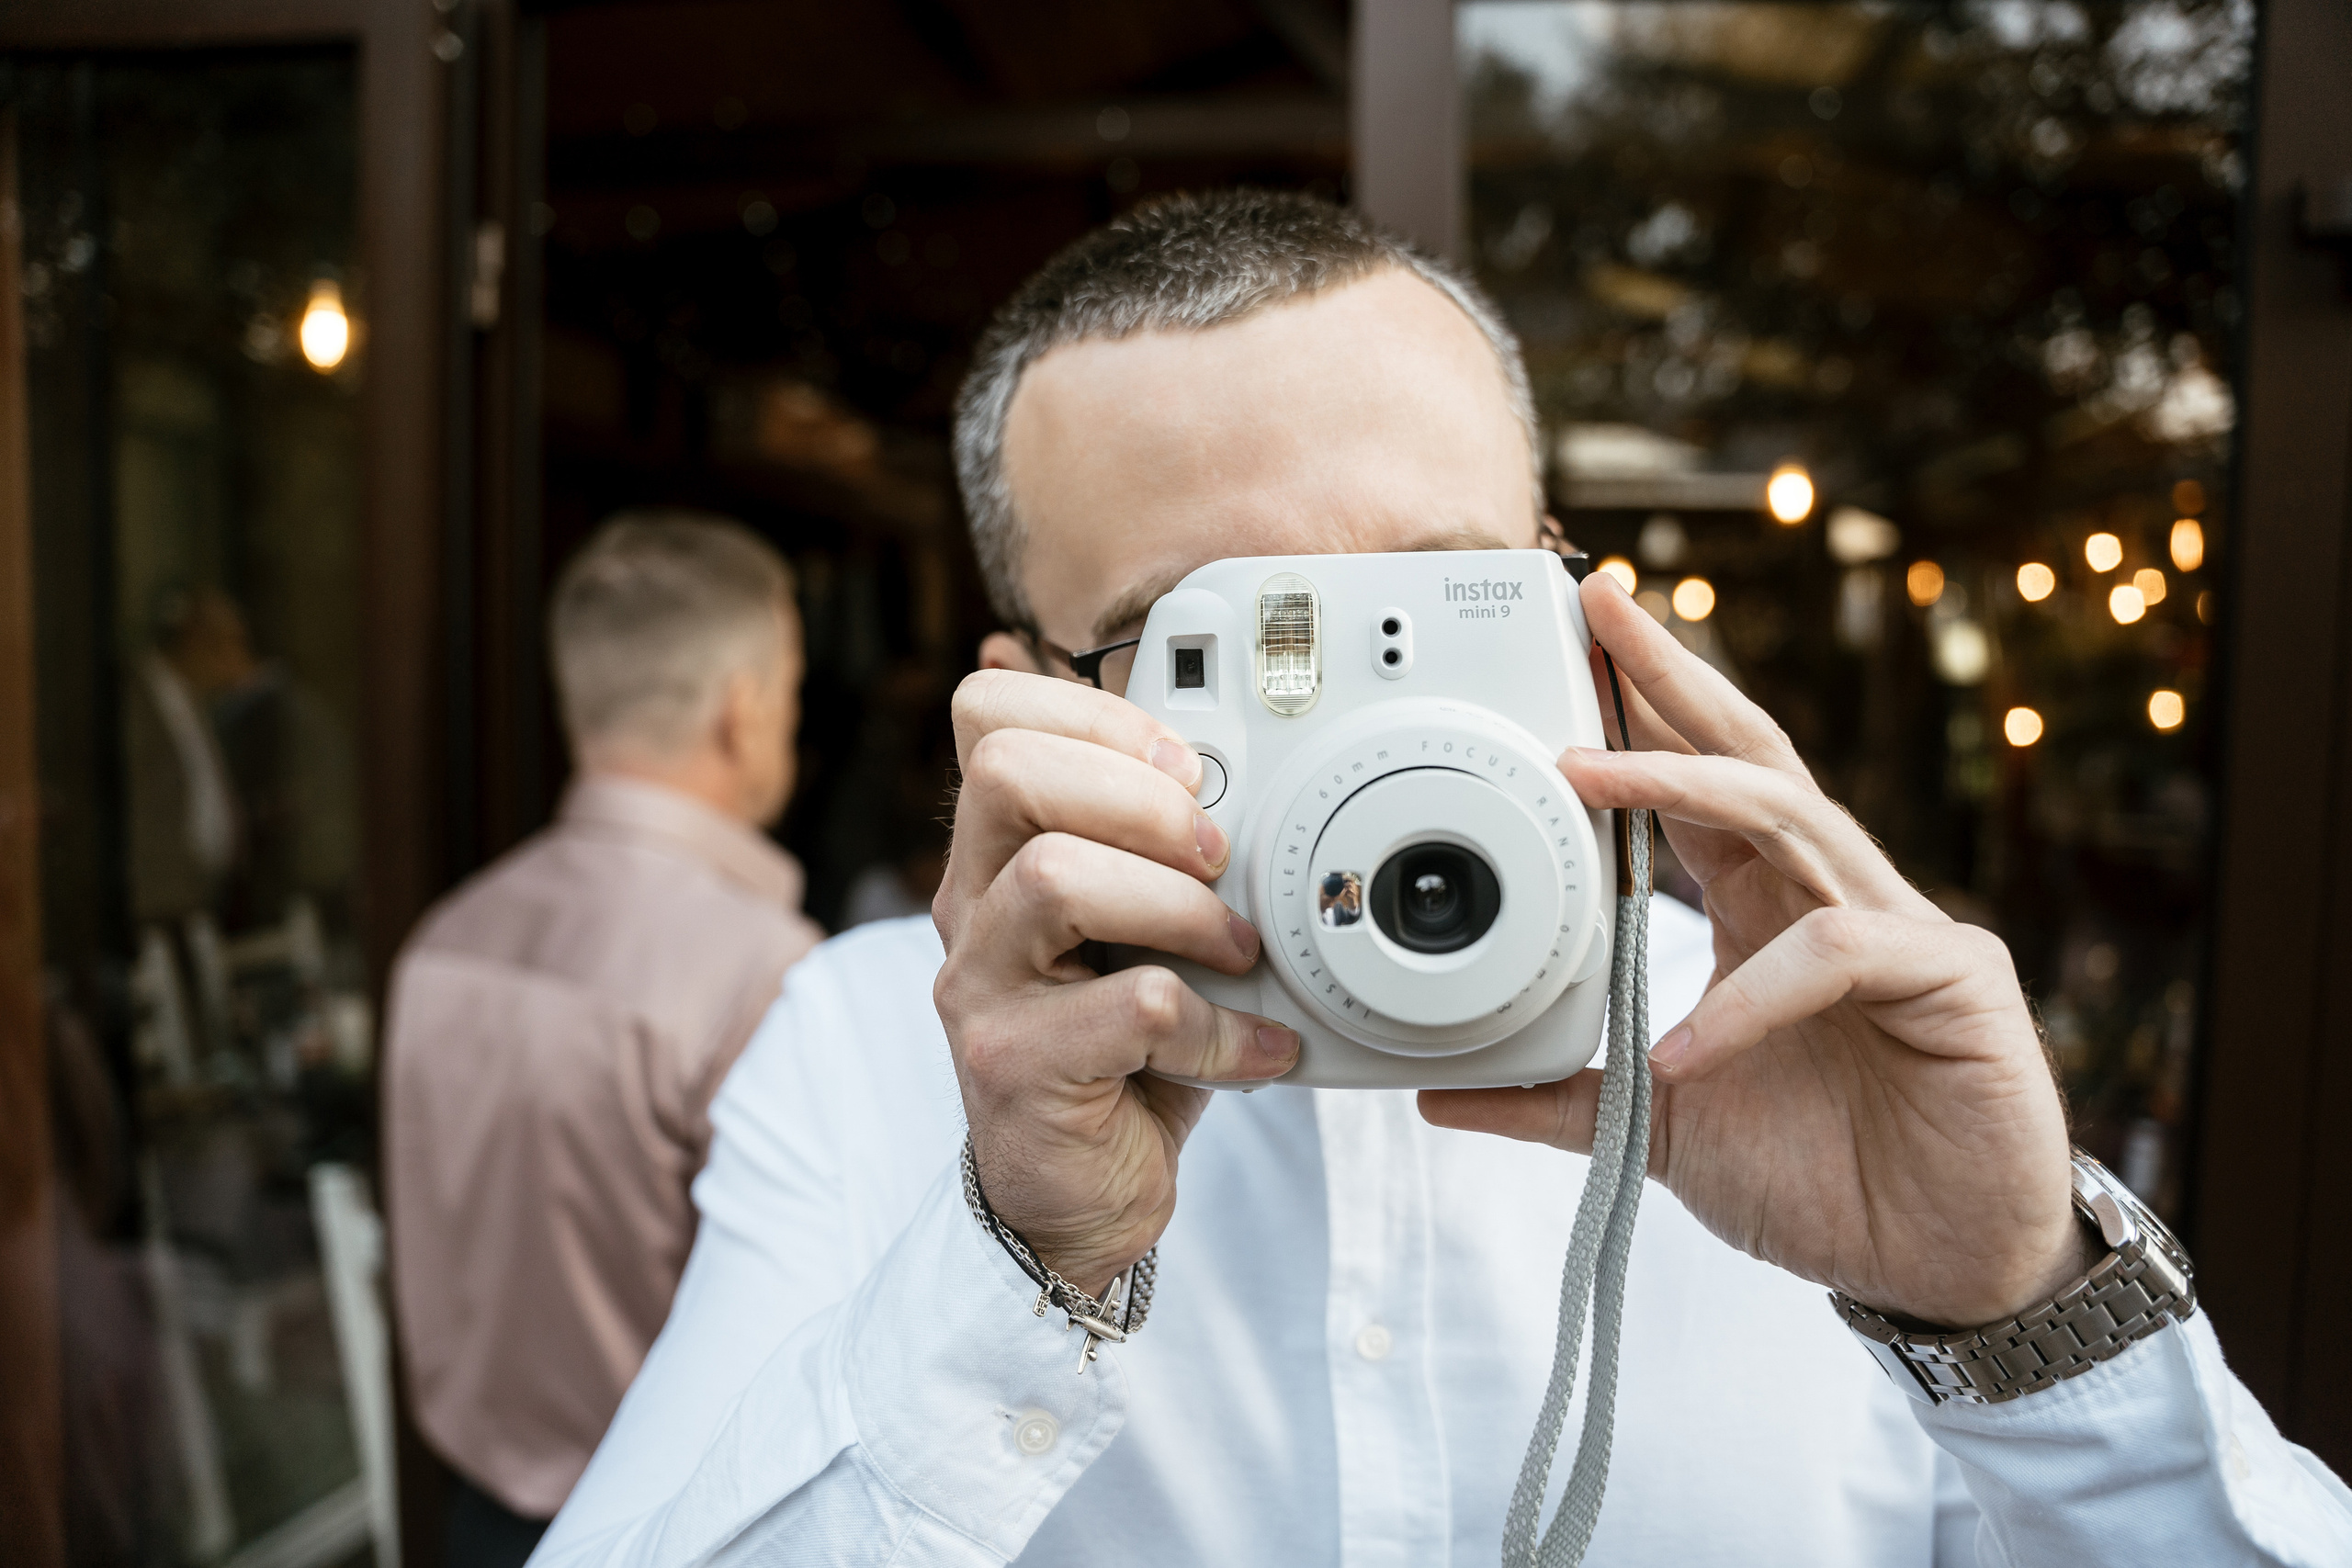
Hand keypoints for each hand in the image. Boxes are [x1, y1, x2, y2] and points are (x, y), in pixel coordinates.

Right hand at [934, 668, 1298, 1293]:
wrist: (1076, 1199)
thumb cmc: (1122, 1053)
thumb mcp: (1140, 933)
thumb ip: (1164, 852)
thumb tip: (1246, 771)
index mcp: (997, 852)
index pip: (988, 716)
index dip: (1093, 714)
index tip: (1183, 766)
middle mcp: (970, 908)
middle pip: (1010, 774)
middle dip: (1138, 796)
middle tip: (1213, 854)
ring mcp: (981, 987)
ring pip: (1056, 879)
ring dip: (1178, 906)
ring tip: (1238, 950)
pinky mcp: (1017, 1067)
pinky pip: (1132, 1008)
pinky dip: (1215, 1025)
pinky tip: (1253, 1049)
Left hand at [1421, 573, 2082, 1327]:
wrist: (1939, 1268)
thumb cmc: (1825, 1179)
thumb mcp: (1661, 1126)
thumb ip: (1561, 1100)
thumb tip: (1443, 1092)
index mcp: (1765, 910)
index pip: (1697, 786)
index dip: (1639, 717)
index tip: (1570, 651)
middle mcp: (1829, 896)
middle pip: (1750, 755)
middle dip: (1673, 678)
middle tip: (1599, 605)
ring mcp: (1899, 927)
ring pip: (1791, 816)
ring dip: (1683, 784)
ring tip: (1583, 773)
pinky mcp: (1955, 980)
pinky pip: (1837, 954)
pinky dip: (1751, 996)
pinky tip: (1686, 1048)